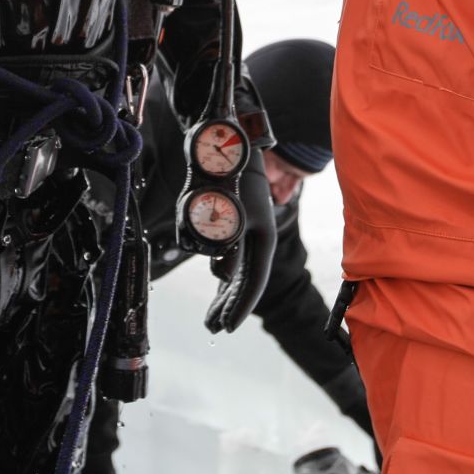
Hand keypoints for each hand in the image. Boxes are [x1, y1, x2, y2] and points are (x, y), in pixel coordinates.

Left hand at [205, 146, 276, 332]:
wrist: (232, 144)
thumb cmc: (233, 177)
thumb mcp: (231, 213)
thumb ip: (228, 245)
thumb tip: (223, 277)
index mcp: (263, 240)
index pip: (254, 283)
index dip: (240, 307)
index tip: (227, 328)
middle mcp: (258, 240)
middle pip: (244, 282)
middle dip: (228, 307)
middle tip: (212, 328)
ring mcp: (248, 234)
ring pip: (237, 273)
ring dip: (223, 295)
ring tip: (210, 317)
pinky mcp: (237, 226)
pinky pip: (231, 260)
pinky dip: (223, 276)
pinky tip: (218, 285)